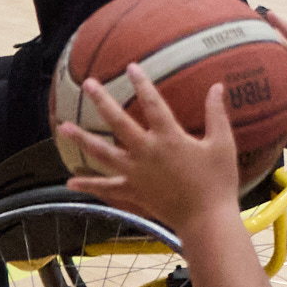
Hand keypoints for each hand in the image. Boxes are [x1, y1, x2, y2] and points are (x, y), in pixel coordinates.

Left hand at [61, 66, 241, 235]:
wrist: (205, 218)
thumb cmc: (217, 180)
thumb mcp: (223, 144)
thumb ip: (217, 114)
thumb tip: (216, 87)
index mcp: (169, 137)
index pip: (152, 103)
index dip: (142, 83)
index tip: (131, 67)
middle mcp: (146, 151)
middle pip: (118, 122)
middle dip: (102, 101)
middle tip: (88, 84)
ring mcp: (135, 173)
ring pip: (102, 153)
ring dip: (82, 139)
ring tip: (63, 127)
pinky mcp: (132, 191)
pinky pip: (106, 187)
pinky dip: (88, 185)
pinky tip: (70, 182)